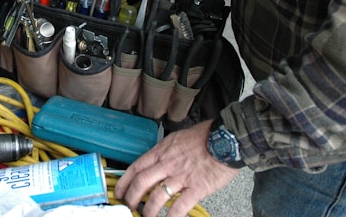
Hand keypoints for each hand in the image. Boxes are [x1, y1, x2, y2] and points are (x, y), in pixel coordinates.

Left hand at [114, 120, 239, 216]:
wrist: (226, 139)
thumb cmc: (204, 137)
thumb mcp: (176, 139)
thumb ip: (165, 152)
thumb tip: (156, 161)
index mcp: (162, 152)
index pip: (136, 167)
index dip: (124, 182)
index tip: (119, 192)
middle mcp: (168, 164)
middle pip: (142, 183)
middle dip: (132, 198)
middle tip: (130, 207)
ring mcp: (181, 177)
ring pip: (157, 196)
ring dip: (149, 210)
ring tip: (146, 216)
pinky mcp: (197, 188)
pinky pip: (179, 206)